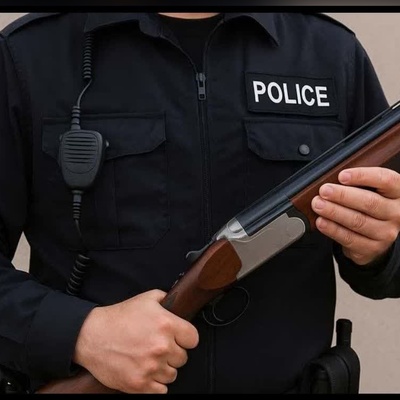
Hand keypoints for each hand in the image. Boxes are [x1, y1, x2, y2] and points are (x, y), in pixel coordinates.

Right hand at [73, 289, 198, 393]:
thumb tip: (179, 302)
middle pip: (183, 358)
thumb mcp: (146, 299)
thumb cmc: (119, 317)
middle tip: (158, 347)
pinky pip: (161, 390)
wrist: (92, 336)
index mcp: (167, 324)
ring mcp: (151, 367)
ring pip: (172, 374)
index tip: (179, 338)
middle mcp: (162, 346)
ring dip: (164, 368)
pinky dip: (155, 383)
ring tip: (150, 358)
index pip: (193, 339)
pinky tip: (147, 372)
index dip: (186, 338)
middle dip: (173, 352)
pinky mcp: (140, 384)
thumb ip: (167, 299)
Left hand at [311, 167, 399, 265]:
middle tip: (324, 191)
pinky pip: (349, 238)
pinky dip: (332, 229)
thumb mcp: (369, 190)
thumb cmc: (368, 205)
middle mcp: (397, 213)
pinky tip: (321, 221)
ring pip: (358, 221)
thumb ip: (356, 183)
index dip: (362, 176)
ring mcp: (386, 232)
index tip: (342, 176)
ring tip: (318, 204)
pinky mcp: (372, 248)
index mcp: (398, 192)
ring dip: (334, 212)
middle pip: (370, 202)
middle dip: (343, 195)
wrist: (373, 236)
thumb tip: (331, 179)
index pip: (385, 180)